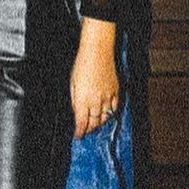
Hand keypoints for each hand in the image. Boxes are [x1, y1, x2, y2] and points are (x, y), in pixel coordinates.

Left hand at [70, 17, 118, 138]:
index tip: (78, 136)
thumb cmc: (82, 65)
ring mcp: (107, 97)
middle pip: (94, 122)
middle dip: (89, 129)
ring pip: (105, 117)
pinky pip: (114, 108)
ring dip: (99, 123)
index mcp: (83, 100)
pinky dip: (110, 114)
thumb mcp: (72, 84)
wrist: (97, 52)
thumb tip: (76, 112)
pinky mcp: (115, 91)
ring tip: (94, 125)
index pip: (82, 123)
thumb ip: (75, 101)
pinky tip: (106, 115)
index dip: (80, 132)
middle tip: (85, 132)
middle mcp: (96, 101)